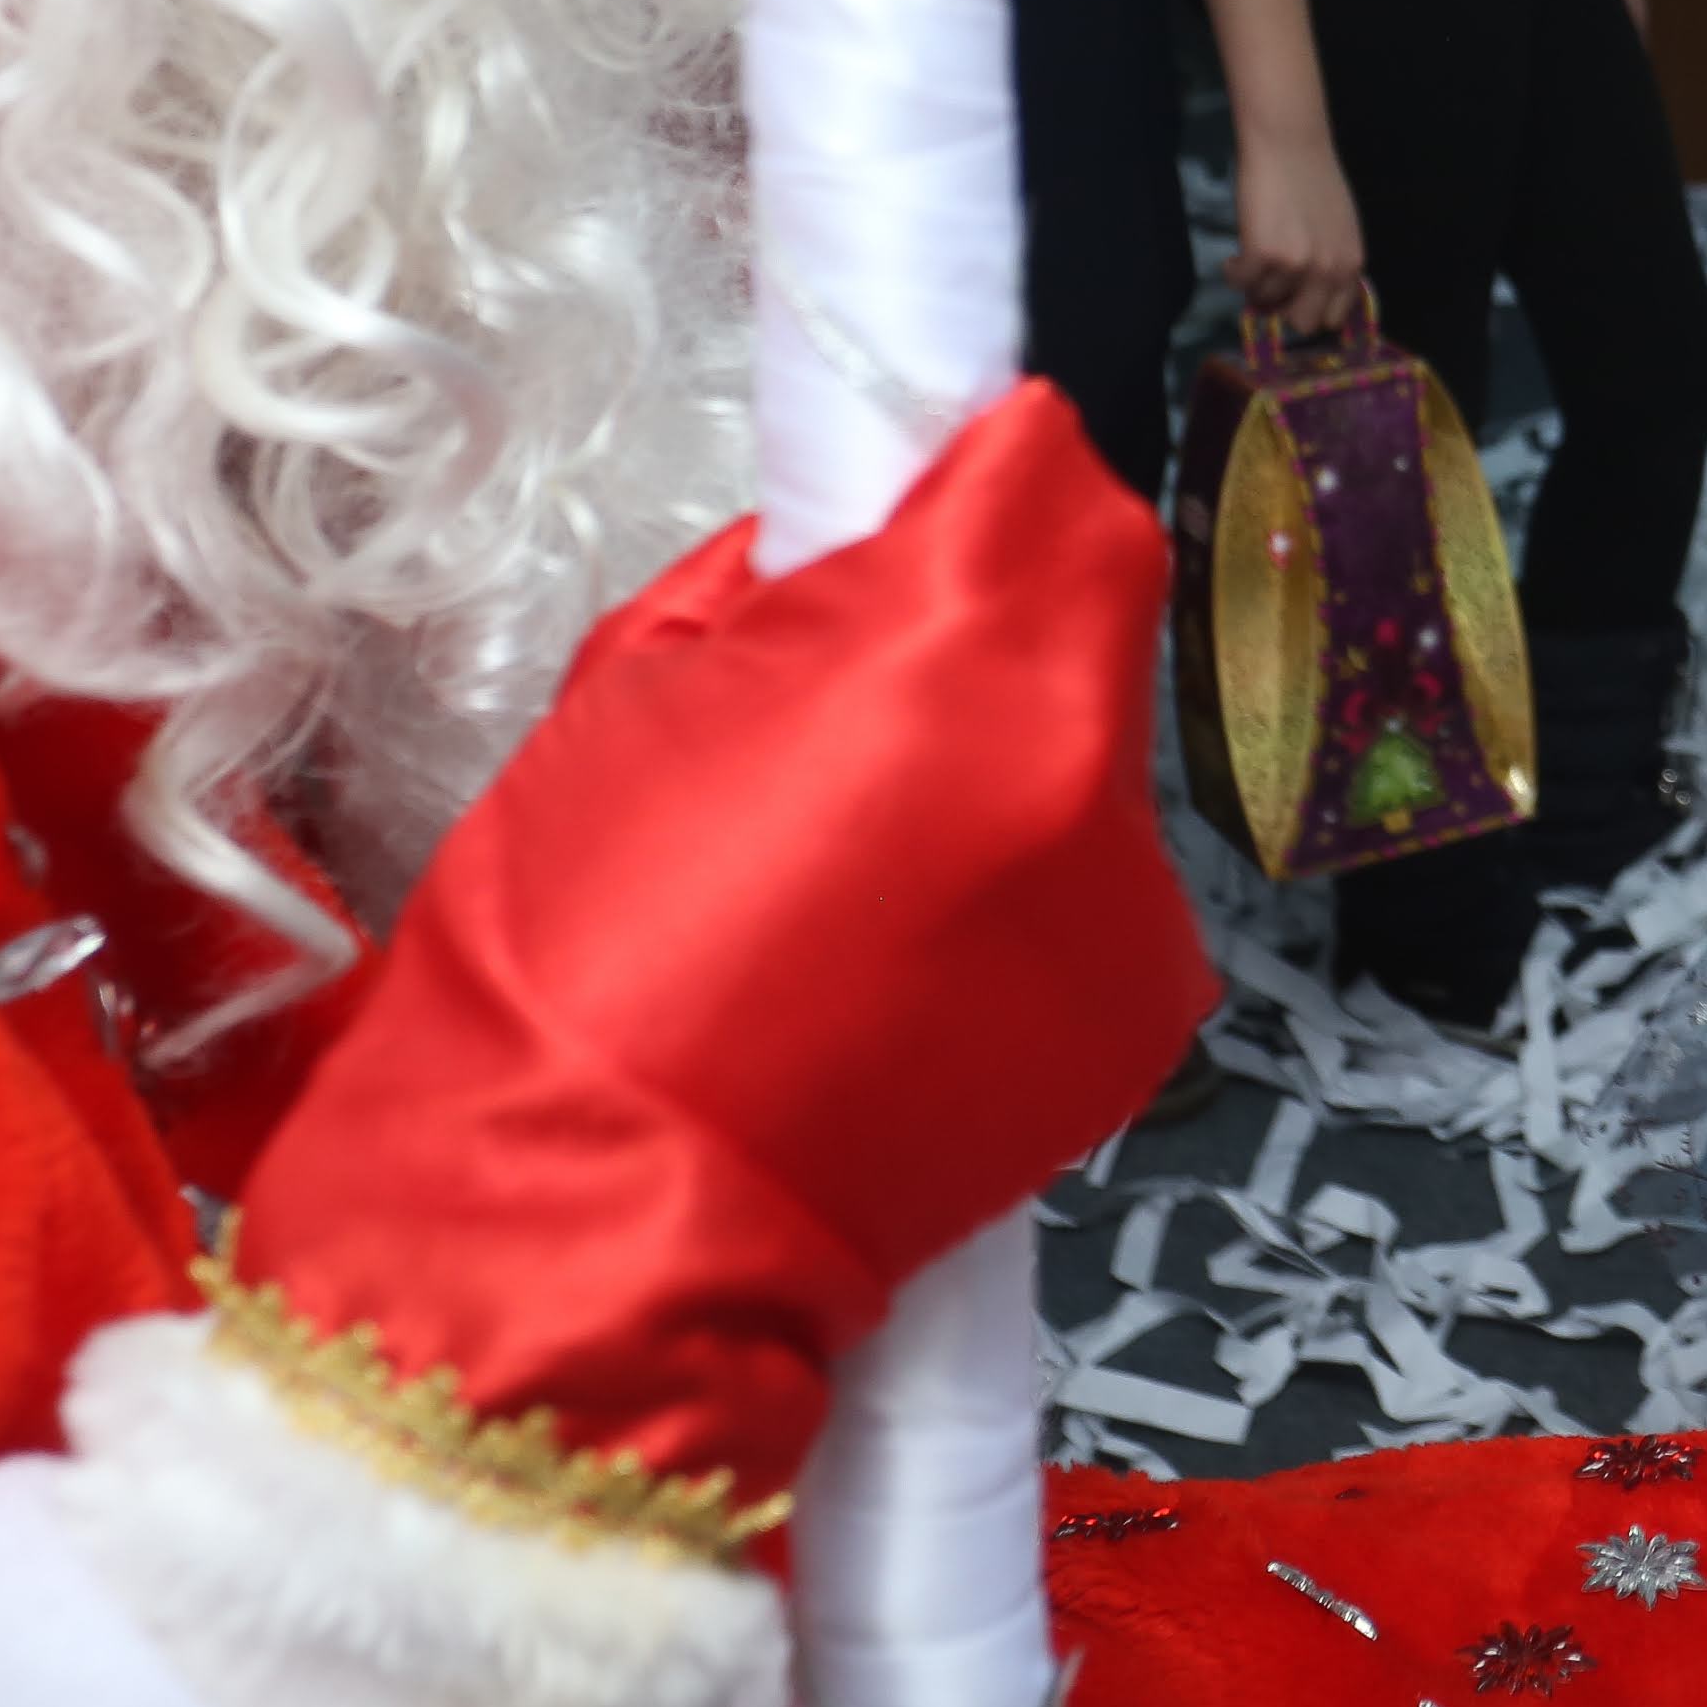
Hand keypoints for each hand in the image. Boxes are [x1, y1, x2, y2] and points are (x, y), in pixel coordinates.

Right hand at [233, 387, 1215, 1523]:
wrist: (580, 1231)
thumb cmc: (561, 960)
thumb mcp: (637, 687)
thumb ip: (790, 585)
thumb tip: (872, 529)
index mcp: (952, 659)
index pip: (1050, 475)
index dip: (978, 478)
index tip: (922, 502)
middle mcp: (1079, 771)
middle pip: (1092, 608)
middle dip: (991, 626)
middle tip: (859, 702)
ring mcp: (1130, 907)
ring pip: (1095, 761)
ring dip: (1007, 777)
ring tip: (860, 878)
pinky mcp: (1145, 1020)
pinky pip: (1099, 898)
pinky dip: (1023, 909)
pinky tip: (902, 977)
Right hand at [1231, 119, 1366, 325]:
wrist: (1289, 144)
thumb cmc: (1314, 179)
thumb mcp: (1338, 228)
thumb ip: (1331, 262)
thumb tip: (1309, 296)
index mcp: (1351, 264)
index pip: (1335, 316)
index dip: (1312, 310)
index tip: (1294, 300)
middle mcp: (1329, 269)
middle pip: (1302, 322)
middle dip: (1283, 308)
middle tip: (1270, 286)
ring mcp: (1297, 264)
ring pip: (1265, 300)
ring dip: (1255, 283)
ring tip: (1253, 258)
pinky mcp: (1264, 254)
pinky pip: (1241, 282)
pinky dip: (1234, 271)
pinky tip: (1236, 256)